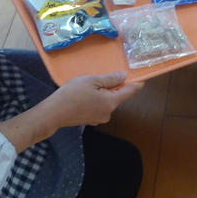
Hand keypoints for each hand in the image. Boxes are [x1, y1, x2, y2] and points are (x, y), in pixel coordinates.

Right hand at [0, 72, 143, 151]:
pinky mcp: (90, 121)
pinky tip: (85, 95)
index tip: (142, 79)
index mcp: (111, 102)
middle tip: (107, 77)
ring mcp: (99, 119)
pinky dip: (96, 100)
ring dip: (103, 94)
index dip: (137, 85)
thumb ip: (110, 79)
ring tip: (92, 85)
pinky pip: (98, 107)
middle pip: (117, 98)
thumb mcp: (92, 81)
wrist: (54, 113)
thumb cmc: (73, 94)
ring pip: (107, 103)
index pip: (130, 93)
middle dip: (115, 88)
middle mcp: (108, 113)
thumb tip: (124, 77)